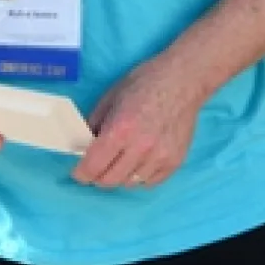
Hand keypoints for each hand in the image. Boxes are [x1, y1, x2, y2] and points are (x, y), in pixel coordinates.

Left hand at [72, 64, 210, 188]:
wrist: (183, 81)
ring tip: (122, 160)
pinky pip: (150, 182)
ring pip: (130, 184)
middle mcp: (140, 148)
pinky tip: (140, 161)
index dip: (82, 173)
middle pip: (110, 180)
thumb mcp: (110, 98)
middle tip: (98, 167)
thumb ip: (95, 125)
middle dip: (98, 176)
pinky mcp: (175, 162)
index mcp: (120, 130)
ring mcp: (160, 157)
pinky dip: (140, 176)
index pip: (93, 166)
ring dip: (121, 175)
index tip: (80, 173)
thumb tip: (84, 146)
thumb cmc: (145, 83)